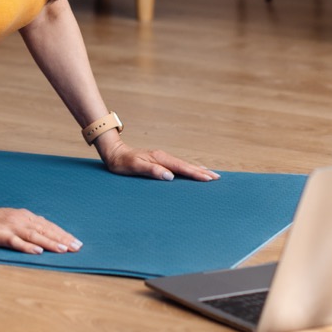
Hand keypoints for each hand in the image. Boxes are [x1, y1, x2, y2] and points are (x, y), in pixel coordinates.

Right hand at [0, 200, 81, 254]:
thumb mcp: (13, 219)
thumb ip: (28, 225)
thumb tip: (47, 232)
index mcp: (25, 216)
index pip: (48, 226)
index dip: (63, 234)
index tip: (77, 243)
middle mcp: (20, 220)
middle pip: (45, 230)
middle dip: (62, 239)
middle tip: (77, 247)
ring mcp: (10, 227)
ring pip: (34, 236)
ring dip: (50, 242)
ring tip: (63, 249)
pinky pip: (15, 241)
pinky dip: (27, 247)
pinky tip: (38, 251)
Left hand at [99, 138, 219, 181]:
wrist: (114, 153)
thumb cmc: (122, 162)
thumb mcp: (135, 167)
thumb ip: (152, 171)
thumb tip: (170, 176)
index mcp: (160, 158)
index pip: (182, 168)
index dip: (196, 174)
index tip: (209, 179)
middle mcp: (163, 156)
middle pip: (187, 165)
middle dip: (202, 172)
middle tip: (218, 178)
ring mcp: (162, 158)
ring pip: (184, 164)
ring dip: (198, 170)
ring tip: (211, 175)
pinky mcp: (160, 161)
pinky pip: (178, 165)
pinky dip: (189, 168)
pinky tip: (192, 171)